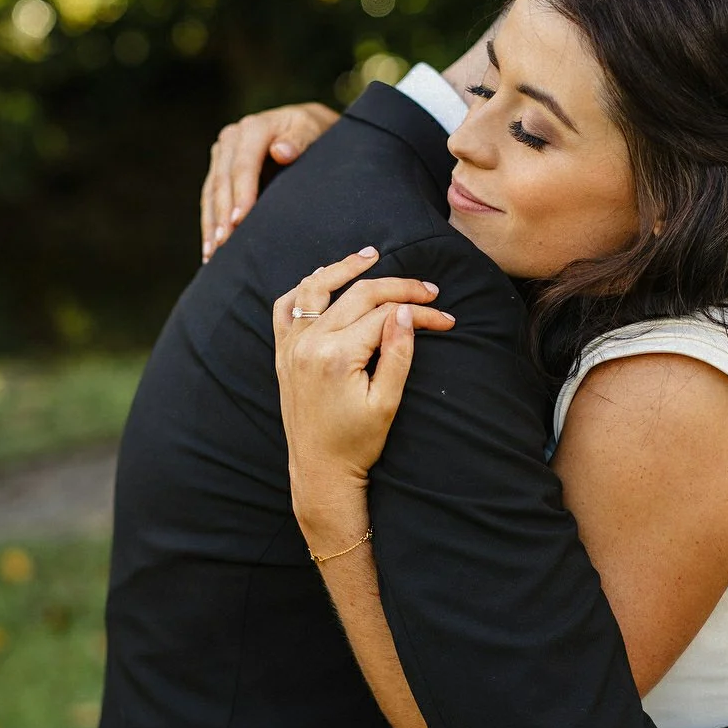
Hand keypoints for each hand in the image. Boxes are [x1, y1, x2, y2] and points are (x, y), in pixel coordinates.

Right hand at [201, 102, 339, 260]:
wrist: (305, 126)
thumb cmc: (314, 132)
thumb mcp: (312, 130)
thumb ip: (299, 139)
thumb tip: (281, 152)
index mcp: (254, 128)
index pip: (243, 166)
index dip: (241, 194)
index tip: (239, 220)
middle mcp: (232, 137)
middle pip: (223, 181)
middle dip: (222, 214)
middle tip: (224, 244)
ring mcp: (223, 153)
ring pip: (211, 192)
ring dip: (211, 224)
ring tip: (213, 253)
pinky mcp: (219, 168)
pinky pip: (209, 197)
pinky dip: (209, 223)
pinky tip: (210, 248)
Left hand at [273, 247, 454, 541]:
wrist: (319, 472)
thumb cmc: (356, 443)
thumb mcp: (386, 403)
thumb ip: (397, 354)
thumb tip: (406, 312)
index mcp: (336, 356)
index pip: (385, 315)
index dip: (419, 311)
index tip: (445, 317)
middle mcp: (308, 343)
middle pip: (357, 295)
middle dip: (398, 288)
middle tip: (428, 288)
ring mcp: (291, 346)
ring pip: (316, 288)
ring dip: (344, 268)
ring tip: (371, 255)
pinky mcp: (282, 353)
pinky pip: (286, 307)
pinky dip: (304, 288)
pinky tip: (323, 278)